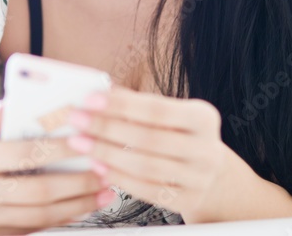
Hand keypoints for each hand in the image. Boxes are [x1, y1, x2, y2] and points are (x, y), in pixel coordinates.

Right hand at [0, 100, 115, 235]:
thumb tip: (10, 104)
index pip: (25, 154)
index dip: (59, 149)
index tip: (86, 139)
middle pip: (38, 191)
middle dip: (77, 182)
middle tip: (105, 169)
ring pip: (40, 217)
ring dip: (77, 206)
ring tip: (104, 192)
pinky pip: (33, 231)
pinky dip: (60, 221)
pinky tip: (81, 209)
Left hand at [65, 85, 256, 223]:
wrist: (214, 177)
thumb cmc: (183, 138)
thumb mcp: (173, 116)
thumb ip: (140, 104)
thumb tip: (101, 91)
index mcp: (204, 117)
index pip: (157, 109)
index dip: (122, 105)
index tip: (91, 99)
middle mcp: (206, 148)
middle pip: (148, 138)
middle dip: (107, 128)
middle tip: (77, 120)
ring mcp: (198, 178)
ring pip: (145, 166)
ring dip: (107, 153)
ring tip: (81, 143)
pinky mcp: (186, 200)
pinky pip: (146, 189)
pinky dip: (118, 177)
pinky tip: (98, 167)